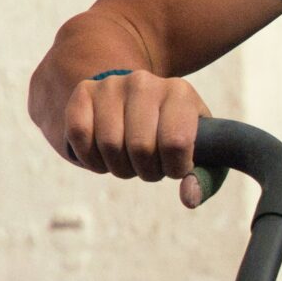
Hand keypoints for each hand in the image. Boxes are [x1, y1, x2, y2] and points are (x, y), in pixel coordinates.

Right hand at [60, 70, 212, 204]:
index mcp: (180, 93)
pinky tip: (104, 155)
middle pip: (140, 147)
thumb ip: (203, 178)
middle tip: (149, 165)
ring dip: (118, 168)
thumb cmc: (174, 133)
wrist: (141, 104)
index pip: (176, 143)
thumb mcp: (199, 152)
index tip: (175, 166)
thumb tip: (189, 198)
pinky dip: (90, 158)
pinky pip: (79, 134)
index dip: (174, 168)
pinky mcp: (84, 92)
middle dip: (146, 171)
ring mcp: (112, 85)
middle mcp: (145, 82)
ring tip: (129, 159)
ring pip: (109, 145)